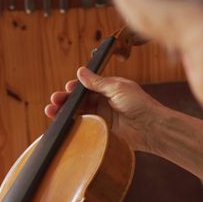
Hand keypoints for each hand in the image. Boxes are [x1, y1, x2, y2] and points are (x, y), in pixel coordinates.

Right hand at [44, 67, 167, 151]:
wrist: (151, 127)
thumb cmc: (140, 104)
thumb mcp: (117, 88)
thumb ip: (98, 82)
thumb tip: (81, 72)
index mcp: (108, 87)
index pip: (87, 86)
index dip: (75, 88)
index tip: (67, 89)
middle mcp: (104, 101)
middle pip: (80, 99)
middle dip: (66, 100)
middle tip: (54, 101)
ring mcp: (103, 116)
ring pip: (79, 112)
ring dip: (65, 112)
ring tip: (51, 111)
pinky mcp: (102, 129)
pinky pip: (85, 126)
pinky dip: (73, 124)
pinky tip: (64, 124)